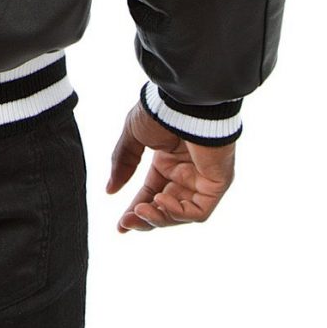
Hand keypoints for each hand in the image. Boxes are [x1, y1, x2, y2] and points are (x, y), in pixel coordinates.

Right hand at [106, 101, 235, 232]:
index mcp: (167, 161)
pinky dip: (178, 213)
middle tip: (127, 223)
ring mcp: (202, 180)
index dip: (136, 210)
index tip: (121, 225)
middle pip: (165, 208)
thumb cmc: (161, 112)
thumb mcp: (133, 137)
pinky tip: (160, 203)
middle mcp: (185, 173)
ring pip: (181, 214)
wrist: (185, 102)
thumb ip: (122, 164)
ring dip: (159, 218)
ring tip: (140, 212)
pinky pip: (199, 211)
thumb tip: (110, 190)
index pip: (151, 193)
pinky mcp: (216, 184)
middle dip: (145, 219)